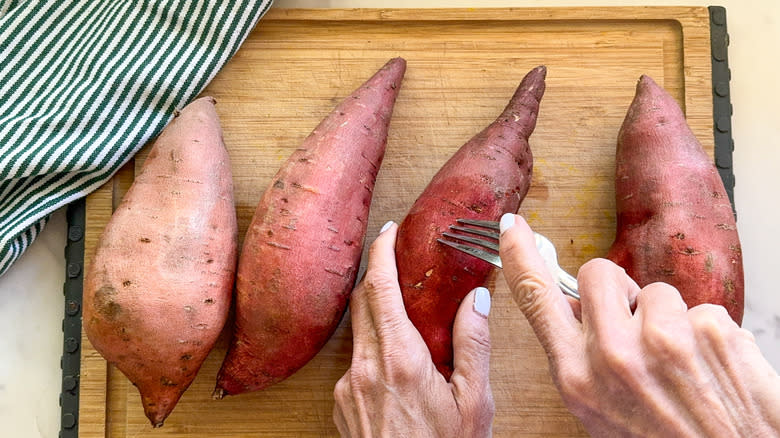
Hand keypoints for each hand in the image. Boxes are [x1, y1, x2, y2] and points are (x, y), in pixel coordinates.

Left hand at [333, 221, 494, 436]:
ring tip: (407, 315)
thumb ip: (473, 345)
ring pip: (357, 331)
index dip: (382, 253)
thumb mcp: (474, 403)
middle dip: (377, 274)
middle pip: (362, 301)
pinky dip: (373, 347)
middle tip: (398, 260)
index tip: (389, 231)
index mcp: (400, 360)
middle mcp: (364, 367)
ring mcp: (347, 386)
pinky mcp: (340, 402)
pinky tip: (398, 363)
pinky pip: (354, 360)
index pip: (379, 289)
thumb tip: (476, 299)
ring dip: (376, 313)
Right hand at [498, 213, 779, 436]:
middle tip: (633, 323)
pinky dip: (708, 335)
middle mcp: (616, 355)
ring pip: (656, 290)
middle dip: (617, 291)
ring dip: (668, 318)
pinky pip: (703, 308)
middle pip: (598, 272)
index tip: (512, 227)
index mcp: (579, 377)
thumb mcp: (597, 410)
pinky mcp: (714, 332)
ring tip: (682, 364)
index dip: (520, 256)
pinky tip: (712, 369)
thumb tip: (580, 311)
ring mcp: (667, 340)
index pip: (536, 299)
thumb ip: (581, 358)